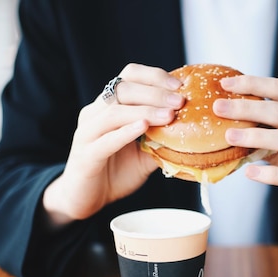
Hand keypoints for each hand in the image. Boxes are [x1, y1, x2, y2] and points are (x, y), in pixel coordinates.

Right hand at [43, 64, 184, 226]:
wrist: (87, 199)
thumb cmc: (115, 172)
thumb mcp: (145, 153)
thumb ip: (162, 139)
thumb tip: (192, 130)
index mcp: (108, 106)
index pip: (129, 76)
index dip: (154, 76)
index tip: (179, 85)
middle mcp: (95, 113)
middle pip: (123, 89)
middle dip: (155, 92)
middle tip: (179, 101)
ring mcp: (87, 132)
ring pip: (114, 112)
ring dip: (145, 110)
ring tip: (169, 115)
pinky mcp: (85, 155)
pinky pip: (105, 139)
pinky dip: (125, 132)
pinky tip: (144, 127)